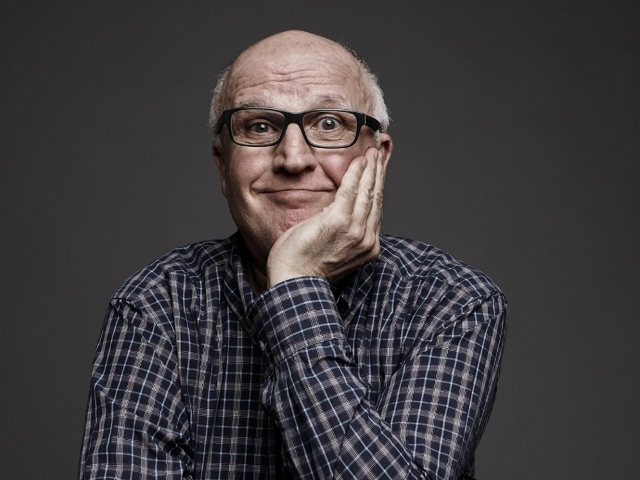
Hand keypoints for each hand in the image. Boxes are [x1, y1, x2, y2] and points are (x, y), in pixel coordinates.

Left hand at [266, 147, 385, 286]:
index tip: (378, 174)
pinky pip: (350, 190)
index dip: (378, 190)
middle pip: (376, 199)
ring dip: (370, 170)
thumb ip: (339, 233)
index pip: (375, 212)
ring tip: (372, 154)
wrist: (294, 283)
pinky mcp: (338, 220)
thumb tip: (335, 214)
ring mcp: (354, 230)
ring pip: (367, 192)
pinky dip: (356, 173)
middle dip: (378, 175)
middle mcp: (366, 239)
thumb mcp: (330, 250)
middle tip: (378, 156)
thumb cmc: (304, 269)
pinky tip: (359, 161)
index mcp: (366, 247)